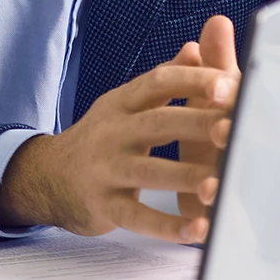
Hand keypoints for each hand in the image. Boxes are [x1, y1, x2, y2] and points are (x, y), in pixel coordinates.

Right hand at [0, 23, 236, 242]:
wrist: (47, 177)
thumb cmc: (101, 140)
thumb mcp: (125, 105)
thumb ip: (163, 80)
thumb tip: (197, 48)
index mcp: (122, 103)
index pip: (158, 83)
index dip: (193, 81)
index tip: (229, 84)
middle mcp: (111, 132)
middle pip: (156, 124)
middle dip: (195, 125)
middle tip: (233, 131)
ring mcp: (104, 169)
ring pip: (148, 172)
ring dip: (185, 179)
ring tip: (220, 186)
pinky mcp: (102, 205)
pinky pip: (136, 217)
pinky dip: (168, 226)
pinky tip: (198, 231)